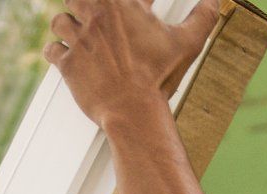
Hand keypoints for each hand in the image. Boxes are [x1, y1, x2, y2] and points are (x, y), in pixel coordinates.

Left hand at [45, 0, 218, 129]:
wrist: (134, 110)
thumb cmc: (160, 76)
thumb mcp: (187, 42)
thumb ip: (203, 16)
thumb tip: (215, 1)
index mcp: (120, 5)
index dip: (121, 4)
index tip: (128, 11)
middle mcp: (95, 17)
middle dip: (83, 3)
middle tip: (93, 15)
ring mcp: (78, 40)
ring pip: (58, 20)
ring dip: (66, 25)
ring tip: (76, 33)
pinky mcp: (67, 65)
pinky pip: (51, 50)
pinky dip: (56, 51)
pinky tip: (64, 55)